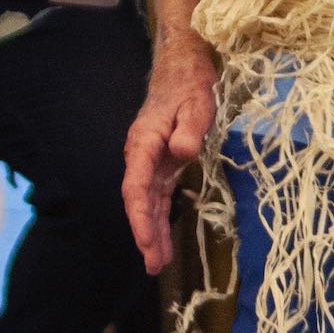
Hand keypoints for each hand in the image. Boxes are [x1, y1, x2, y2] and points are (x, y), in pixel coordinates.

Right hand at [123, 38, 218, 271]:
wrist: (182, 67)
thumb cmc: (189, 84)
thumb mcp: (197, 104)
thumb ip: (189, 129)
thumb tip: (181, 153)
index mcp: (144, 144)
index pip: (136, 187)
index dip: (140, 217)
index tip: (145, 241)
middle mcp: (141, 156)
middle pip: (139, 202)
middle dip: (145, 234)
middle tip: (153, 265)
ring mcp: (150, 160)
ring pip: (147, 202)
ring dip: (151, 231)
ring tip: (157, 264)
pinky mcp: (161, 162)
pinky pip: (156, 195)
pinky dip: (158, 217)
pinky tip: (161, 238)